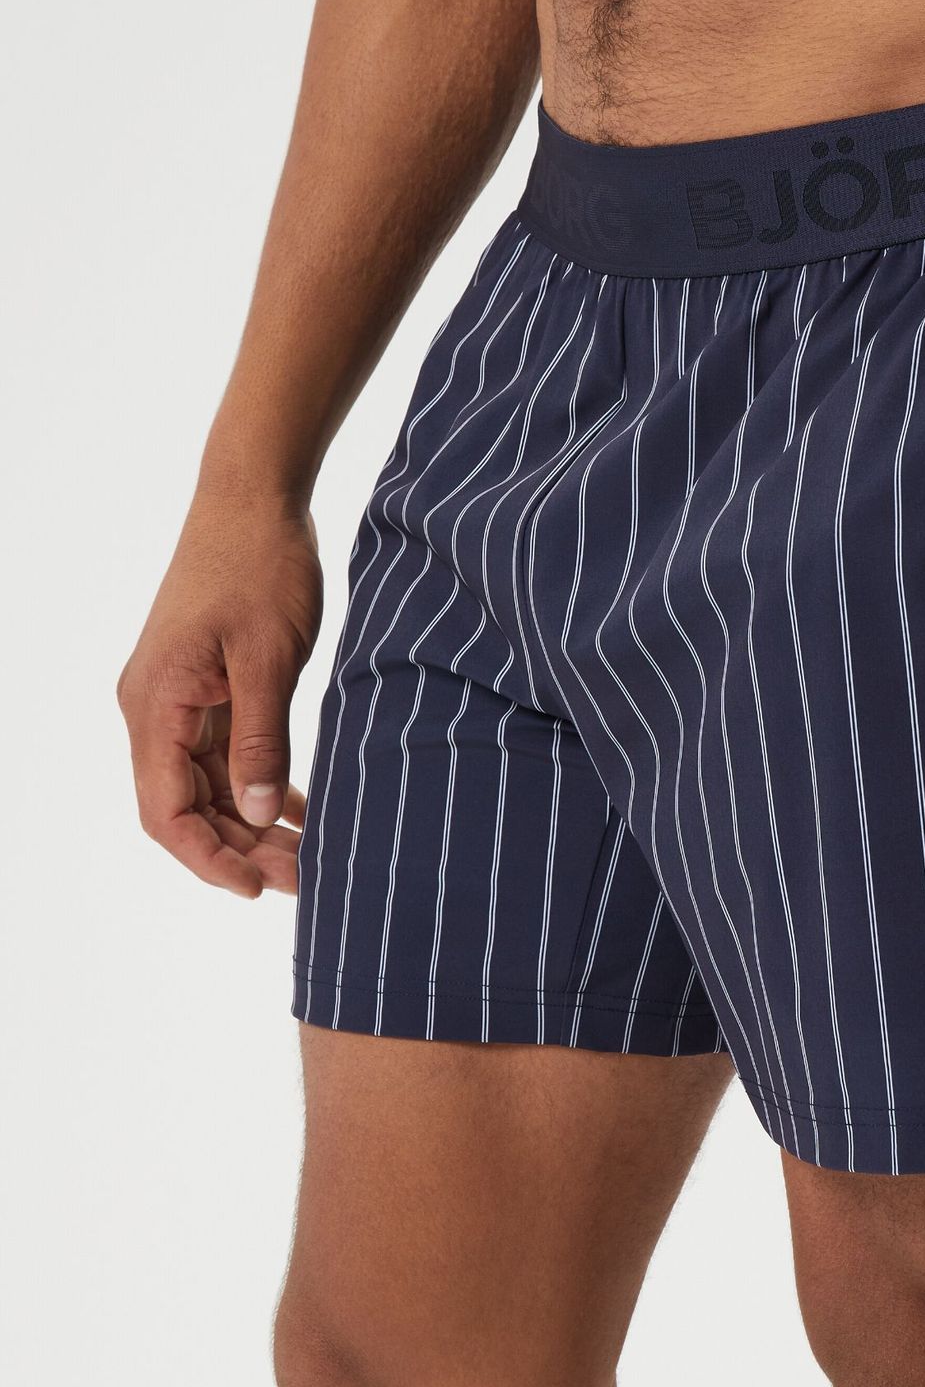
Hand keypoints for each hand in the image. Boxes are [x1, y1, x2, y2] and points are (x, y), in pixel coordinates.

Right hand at [118, 500, 321, 897]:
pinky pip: (223, 754)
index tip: (256, 889)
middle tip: (305, 877)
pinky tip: (297, 808)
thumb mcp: (269, 659)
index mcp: (156, 705)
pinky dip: (257, 783)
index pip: (166, 812)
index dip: (208, 858)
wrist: (254, 497)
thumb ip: (261, 739)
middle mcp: (154, 708)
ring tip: (309, 855)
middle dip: (240, 849)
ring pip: (207, 785)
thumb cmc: (260, 566)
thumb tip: (254, 815)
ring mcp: (177, 698)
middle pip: (186, 806)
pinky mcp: (204, 685)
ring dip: (251, 822)